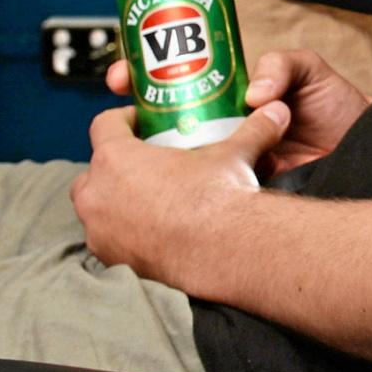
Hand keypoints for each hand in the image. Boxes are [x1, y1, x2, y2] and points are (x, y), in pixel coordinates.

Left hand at [70, 101, 287, 290]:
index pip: (103, 125)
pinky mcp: (111, 260)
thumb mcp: (235, 154)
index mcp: (116, 159)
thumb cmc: (217, 197)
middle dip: (115, 165)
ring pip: (97, 208)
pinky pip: (109, 240)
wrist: (221, 252)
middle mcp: (97, 195)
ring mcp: (100, 232)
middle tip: (147, 164)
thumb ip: (253, 128)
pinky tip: (156, 231)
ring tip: (152, 199)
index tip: (142, 122)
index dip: (122, 119)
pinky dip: (125, 233)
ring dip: (116, 201)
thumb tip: (276, 111)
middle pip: (94, 169)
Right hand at [104, 46, 365, 178]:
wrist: (363, 156)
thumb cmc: (336, 112)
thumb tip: (252, 93)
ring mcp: (217, 167)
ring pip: (165, 164)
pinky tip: (158, 190)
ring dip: (140, 157)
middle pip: (153, 125)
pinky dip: (170, 194)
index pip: (169, 84)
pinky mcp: (228, 196)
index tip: (123, 75)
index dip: (139, 77)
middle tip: (120, 104)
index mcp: (224, 100)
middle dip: (124, 116)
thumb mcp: (309, 73)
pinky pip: (193, 194)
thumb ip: (282, 66)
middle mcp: (213, 132)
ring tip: (128, 148)